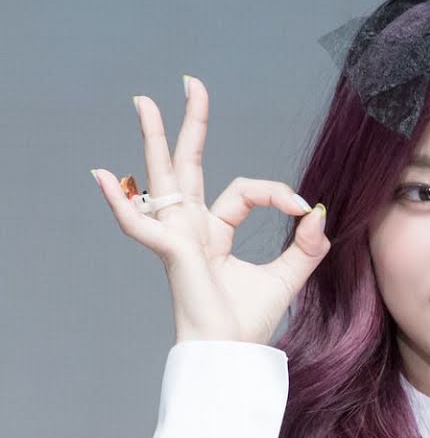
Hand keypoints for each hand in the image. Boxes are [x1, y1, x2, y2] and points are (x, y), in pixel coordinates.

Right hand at [92, 76, 329, 345]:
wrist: (231, 354)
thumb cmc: (247, 322)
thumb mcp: (288, 277)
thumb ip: (306, 246)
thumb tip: (319, 212)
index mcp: (215, 232)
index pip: (245, 191)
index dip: (277, 193)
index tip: (304, 207)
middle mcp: (192, 229)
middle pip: (188, 167)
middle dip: (189, 125)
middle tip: (190, 84)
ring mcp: (178, 238)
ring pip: (163, 178)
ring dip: (152, 138)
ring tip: (144, 101)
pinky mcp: (173, 252)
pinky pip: (142, 225)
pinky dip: (120, 204)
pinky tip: (102, 177)